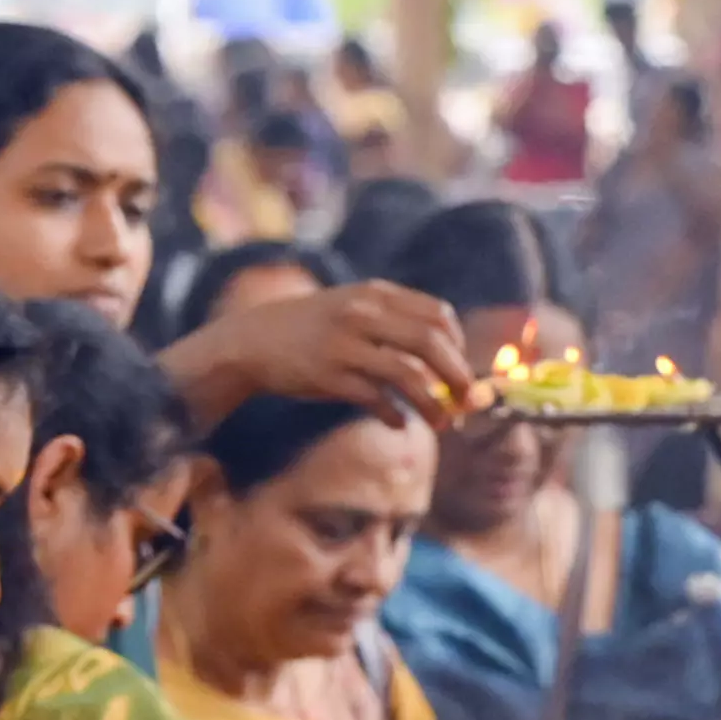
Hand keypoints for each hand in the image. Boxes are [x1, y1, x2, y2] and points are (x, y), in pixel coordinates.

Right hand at [198, 281, 475, 426]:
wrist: (253, 340)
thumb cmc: (314, 330)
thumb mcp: (353, 308)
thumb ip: (394, 324)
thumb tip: (447, 360)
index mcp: (376, 295)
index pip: (437, 316)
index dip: (459, 347)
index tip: (461, 371)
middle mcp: (363, 314)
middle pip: (431, 343)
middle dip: (457, 377)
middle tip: (467, 403)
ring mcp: (345, 344)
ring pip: (408, 376)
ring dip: (433, 405)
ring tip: (441, 424)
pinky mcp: (328, 375)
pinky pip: (376, 399)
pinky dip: (396, 415)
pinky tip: (399, 424)